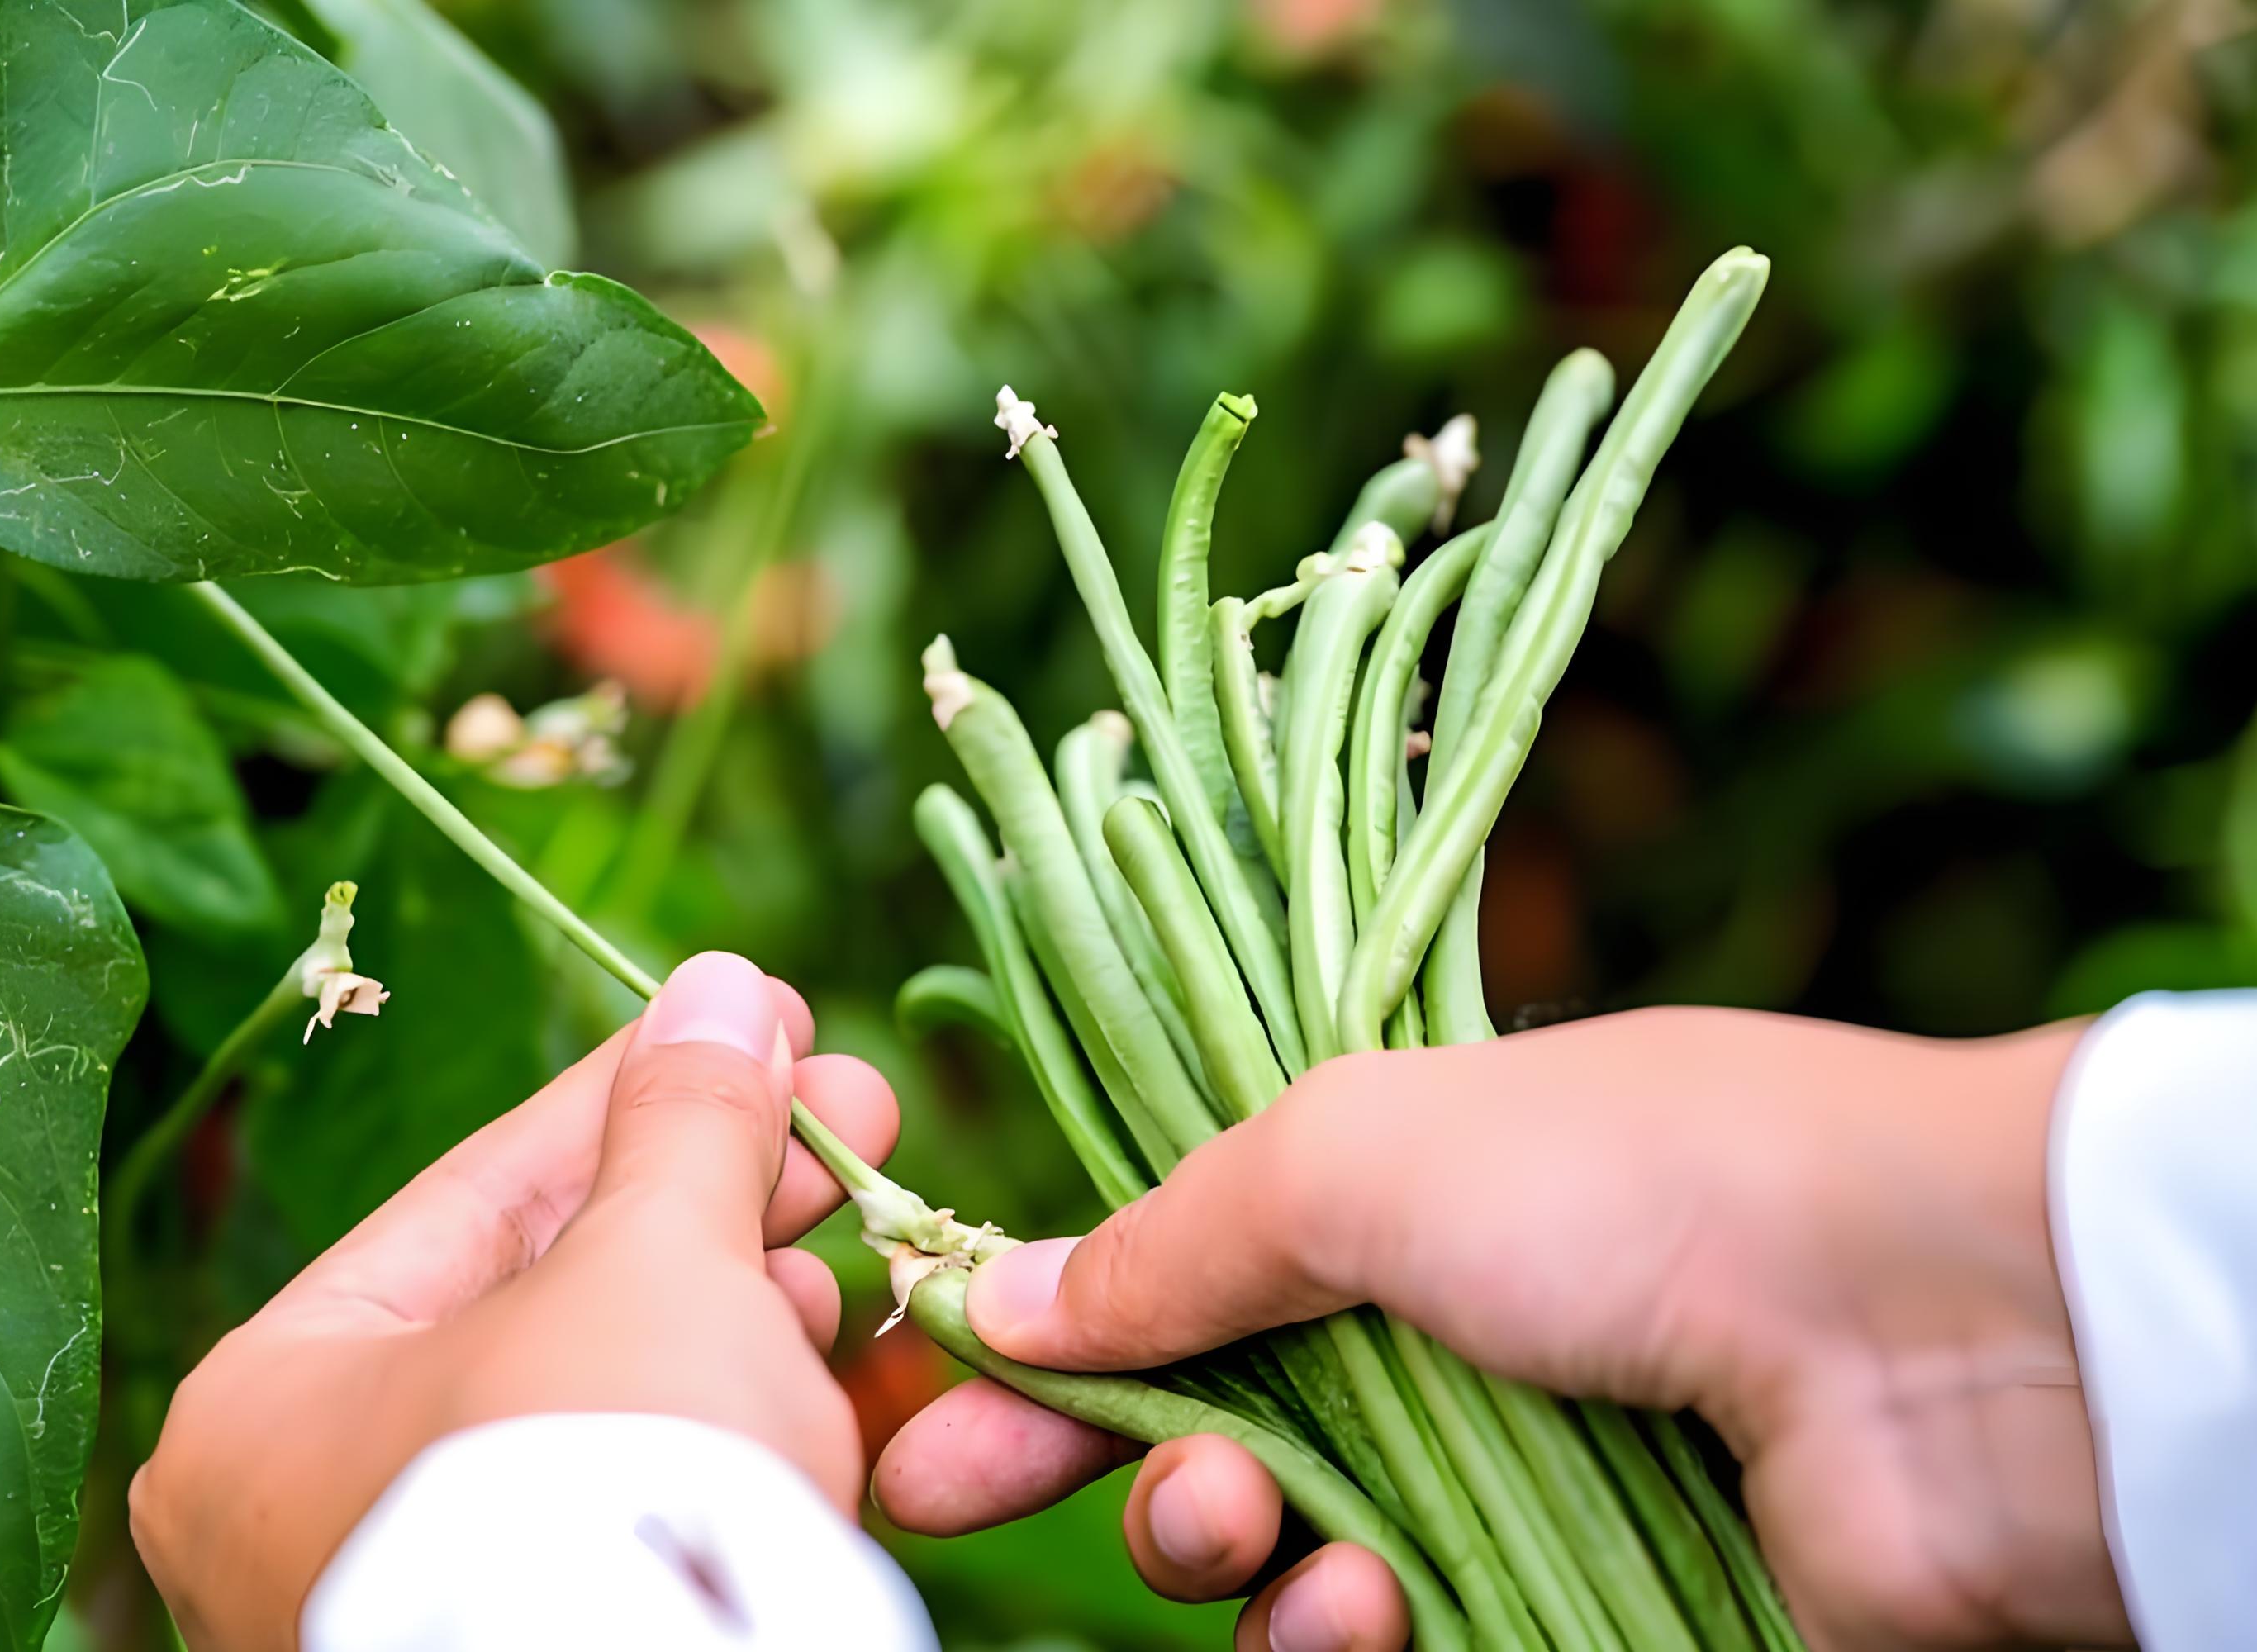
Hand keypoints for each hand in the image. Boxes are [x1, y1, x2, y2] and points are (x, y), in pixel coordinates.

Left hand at [131, 952, 899, 1651]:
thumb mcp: (655, 1259)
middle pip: (561, 1298)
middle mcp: (322, 1513)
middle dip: (725, 1193)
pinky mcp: (563, 1641)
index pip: (478, 1196)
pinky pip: (659, 1504)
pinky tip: (869, 1347)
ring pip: (624, 1406)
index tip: (749, 1021)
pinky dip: (763, 1423)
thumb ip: (686, 1120)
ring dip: (762, 1301)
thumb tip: (730, 987)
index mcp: (272, 1405)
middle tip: (845, 1108)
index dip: (635, 1091)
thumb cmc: (599, 1475)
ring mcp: (443, 1591)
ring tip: (867, 1221)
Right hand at [874, 1007, 2126, 1651]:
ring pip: (1280, 1555)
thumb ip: (1169, 1235)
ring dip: (1218, 1554)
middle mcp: (1437, 1332)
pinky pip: (1382, 1645)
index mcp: (1390, 1191)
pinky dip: (1337, 1640)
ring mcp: (1505, 1473)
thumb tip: (998, 1294)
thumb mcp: (1355, 1146)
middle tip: (997, 1484)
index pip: (1161, 1276)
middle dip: (1091, 1464)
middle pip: (1197, 1426)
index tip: (904, 1419)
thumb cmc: (1639, 1181)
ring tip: (1247, 1536)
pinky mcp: (1562, 1605)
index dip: (1023, 1347)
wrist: (1934, 1329)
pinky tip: (1359, 1616)